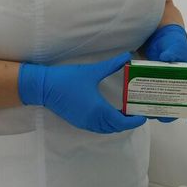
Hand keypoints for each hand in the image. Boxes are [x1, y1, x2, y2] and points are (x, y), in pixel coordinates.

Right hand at [19, 53, 145, 133]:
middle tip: (136, 112)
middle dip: (128, 122)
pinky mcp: (78, 122)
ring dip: (117, 124)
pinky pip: (98, 127)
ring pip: (106, 129)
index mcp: (99, 110)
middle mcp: (93, 120)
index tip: (142, 115)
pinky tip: (109, 114)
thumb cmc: (68, 79)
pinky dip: (107, 124)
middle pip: (116, 127)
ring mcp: (85, 123)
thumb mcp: (92, 71)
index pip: (122, 122)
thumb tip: (127, 56)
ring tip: (125, 113)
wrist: (44, 88)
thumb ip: (111, 65)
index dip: (134, 121)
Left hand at [140, 24, 186, 125]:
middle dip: (171, 112)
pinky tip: (139, 105)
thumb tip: (168, 58)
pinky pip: (150, 92)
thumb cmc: (173, 41)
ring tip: (149, 114)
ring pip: (163, 100)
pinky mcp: (152, 80)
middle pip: (177, 102)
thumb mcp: (176, 45)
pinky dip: (147, 100)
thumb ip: (174, 51)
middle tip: (162, 118)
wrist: (158, 35)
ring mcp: (164, 83)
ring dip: (158, 108)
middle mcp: (177, 83)